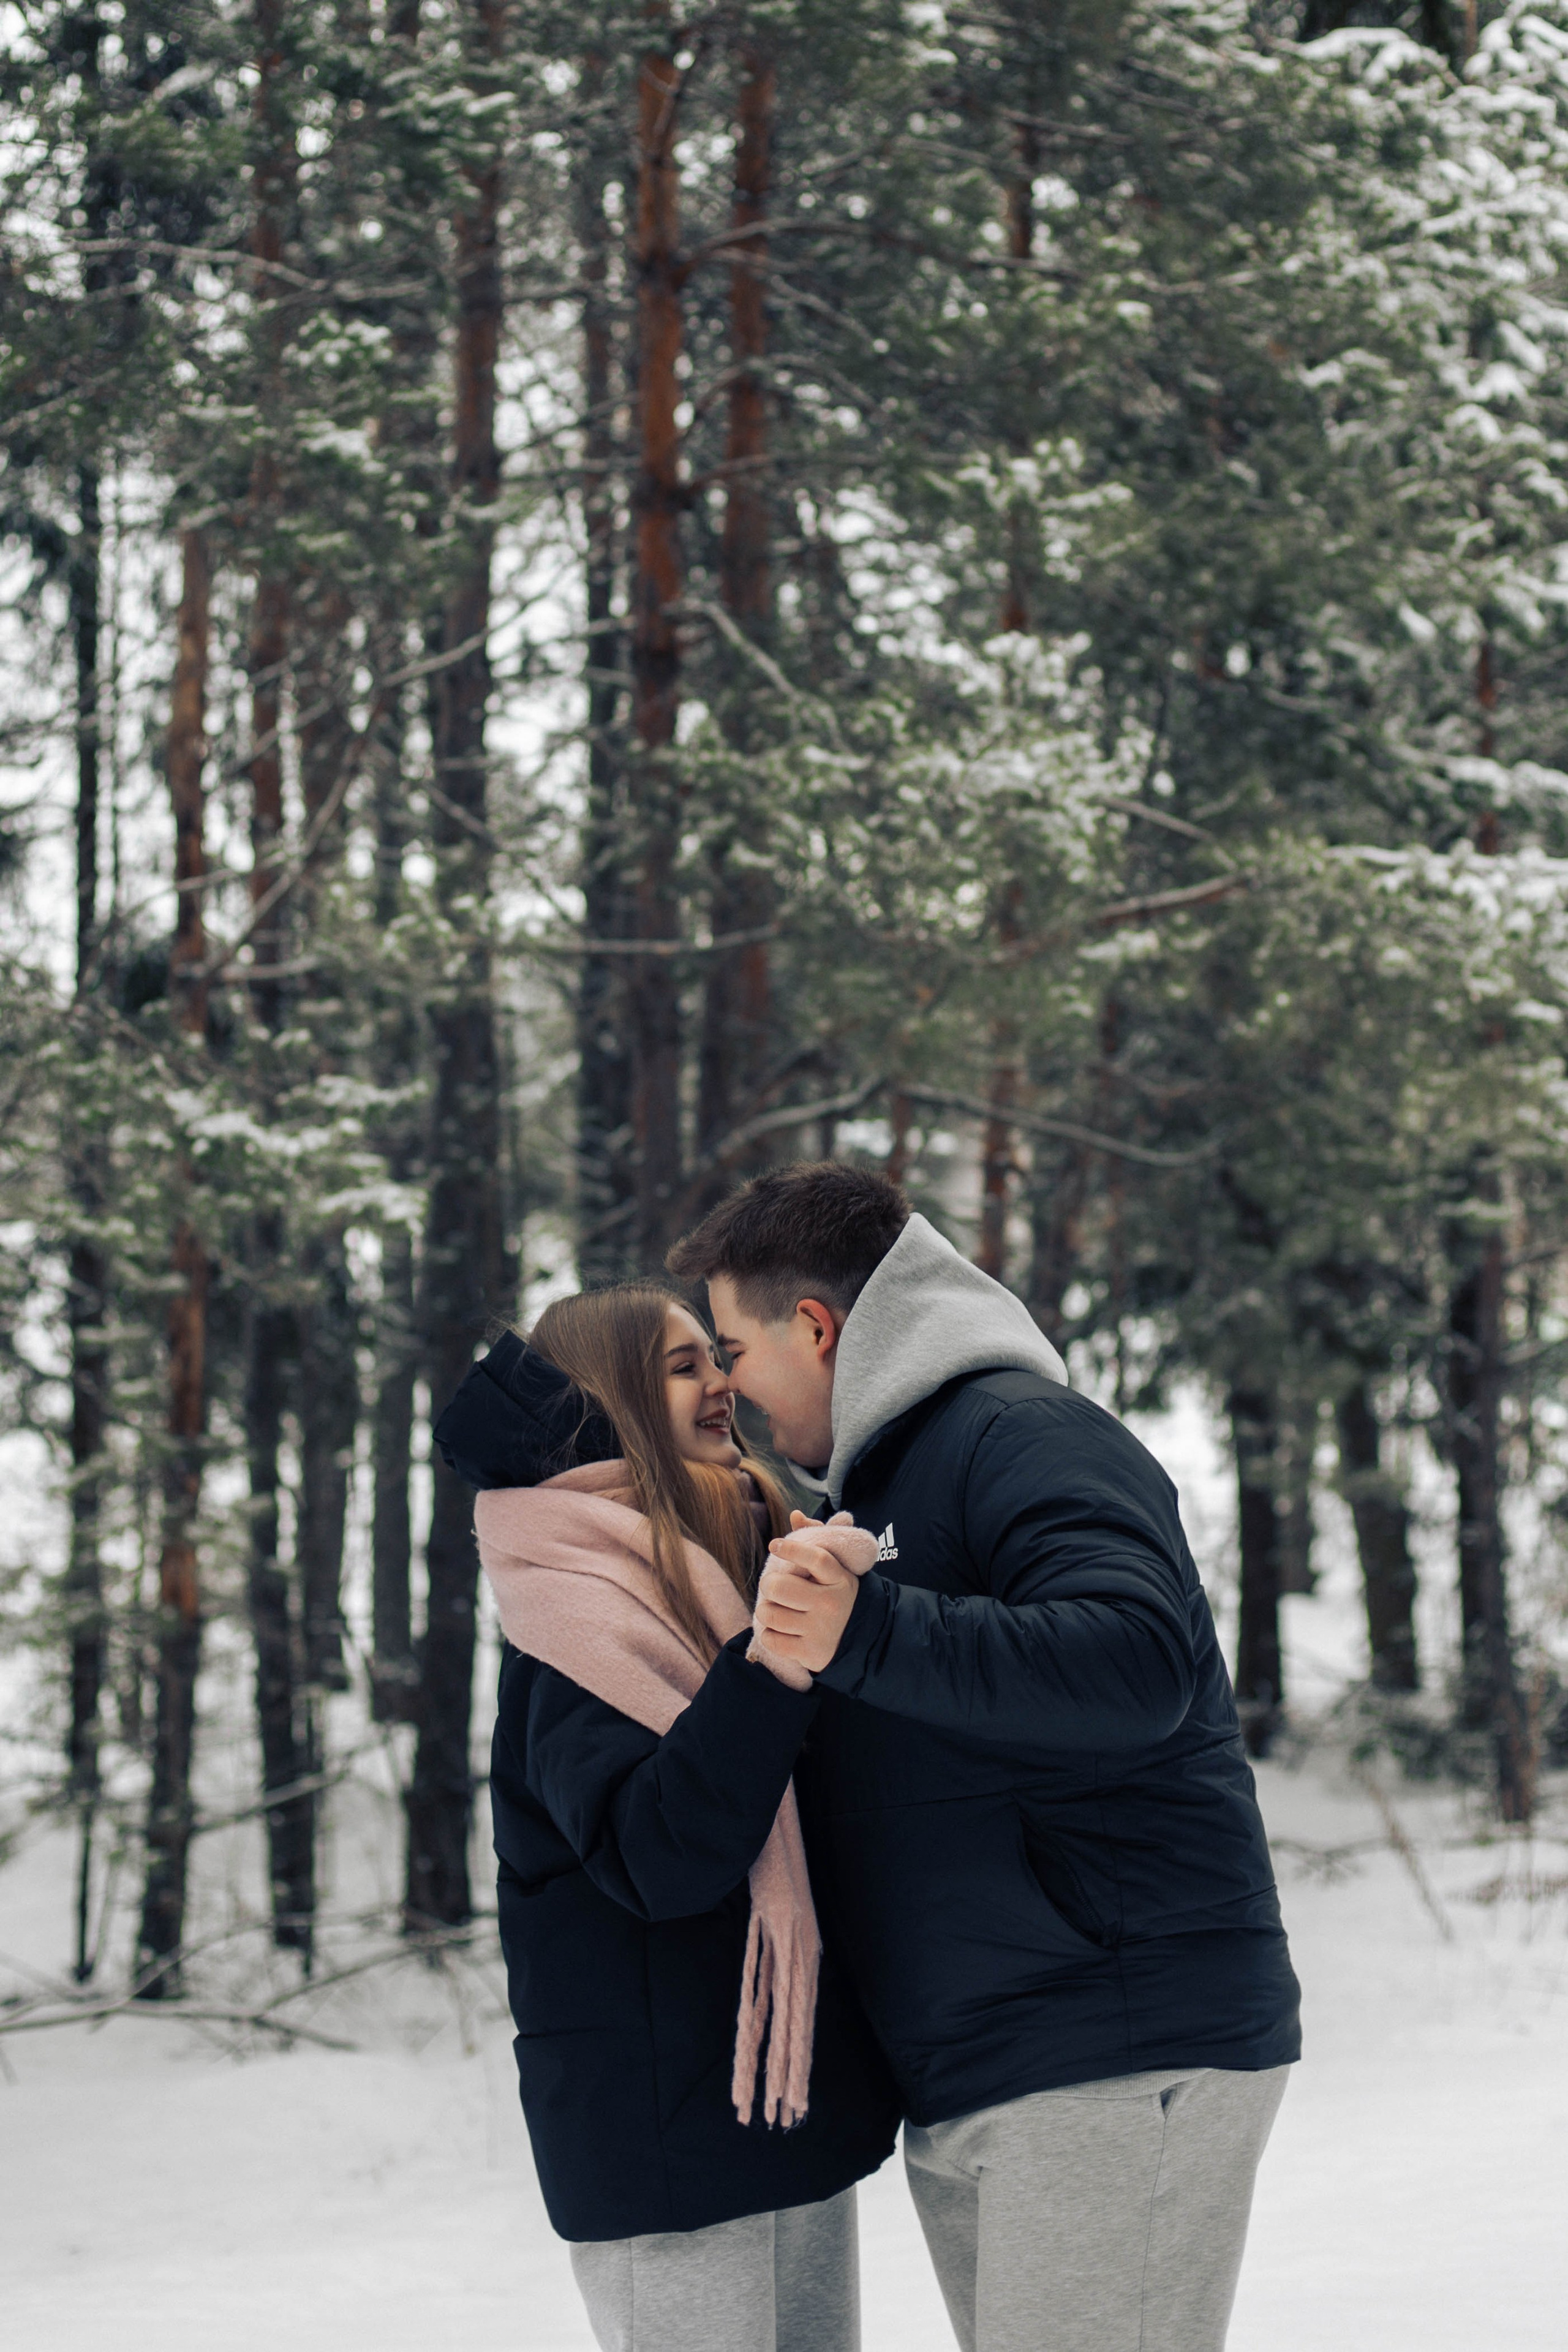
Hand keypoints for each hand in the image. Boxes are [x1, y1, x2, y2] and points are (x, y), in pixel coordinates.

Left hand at [754, 1532, 858, 1674]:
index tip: (774, 1545)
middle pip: (780, 1587)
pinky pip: (771, 1639)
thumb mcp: (836, 1570)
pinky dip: (769, 1633)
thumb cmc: (839, 1595)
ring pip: (770, 1614)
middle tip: (772, 1586)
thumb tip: (795, 1515)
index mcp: (839, 1579)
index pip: (815, 1558)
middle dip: (768, 1584)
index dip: (791, 1548)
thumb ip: (817, 1539)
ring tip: (776, 1608)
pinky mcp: (810, 1653)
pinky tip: (779, 1629)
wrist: (863, 1639)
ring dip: (766, 1610)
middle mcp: (830, 1605)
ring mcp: (820, 1631)